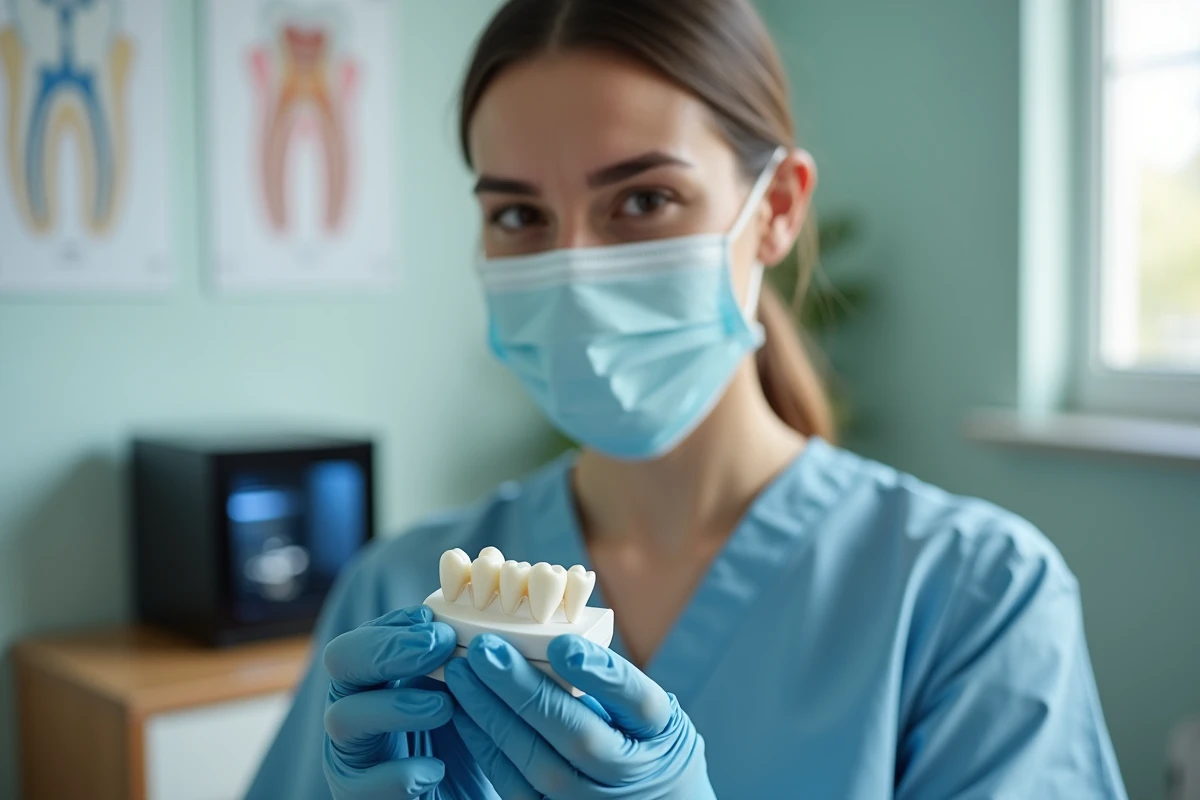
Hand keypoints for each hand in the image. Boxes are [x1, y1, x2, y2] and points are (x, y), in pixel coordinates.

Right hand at [322, 606, 495, 799]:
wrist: (460, 795)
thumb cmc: (463, 742)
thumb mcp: (466, 694)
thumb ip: (463, 660)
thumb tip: (484, 624)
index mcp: (376, 677)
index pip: (365, 635)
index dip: (396, 624)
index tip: (434, 620)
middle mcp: (354, 708)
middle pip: (340, 660)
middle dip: (388, 648)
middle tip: (438, 645)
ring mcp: (352, 755)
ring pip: (344, 717)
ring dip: (396, 705)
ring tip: (444, 707)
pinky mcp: (359, 796)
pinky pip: (361, 785)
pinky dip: (399, 774)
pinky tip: (436, 769)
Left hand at [444, 633, 715, 799]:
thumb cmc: (646, 746)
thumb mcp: (653, 715)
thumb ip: (612, 684)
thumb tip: (547, 639)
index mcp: (660, 735)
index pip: (638, 704)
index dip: (602, 676)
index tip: (561, 645)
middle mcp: (630, 776)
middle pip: (578, 736)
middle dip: (525, 690)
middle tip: (485, 648)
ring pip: (540, 765)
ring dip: (494, 715)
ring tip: (463, 672)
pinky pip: (516, 789)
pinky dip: (488, 748)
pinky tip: (466, 712)